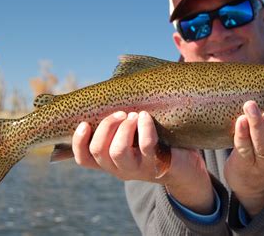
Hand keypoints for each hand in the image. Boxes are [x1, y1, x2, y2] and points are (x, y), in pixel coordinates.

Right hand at [72, 111, 214, 213]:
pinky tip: (145, 117)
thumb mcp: (132, 135)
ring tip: (134, 115)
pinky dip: (144, 128)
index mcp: (109, 162)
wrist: (185, 165)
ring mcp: (136, 170)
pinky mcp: (156, 165)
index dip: (78, 142)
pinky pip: (145, 146)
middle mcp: (119, 169)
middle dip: (106, 126)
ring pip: (117, 151)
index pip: (84, 159)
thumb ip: (117, 123)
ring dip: (123, 128)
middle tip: (120, 113)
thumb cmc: (155, 142)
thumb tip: (107, 94)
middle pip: (98, 150)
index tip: (84, 123)